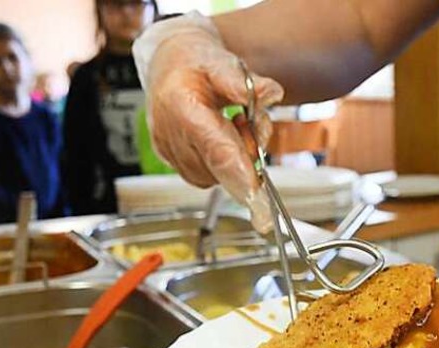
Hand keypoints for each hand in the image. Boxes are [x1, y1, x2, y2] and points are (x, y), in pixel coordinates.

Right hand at [135, 13, 283, 232]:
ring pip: (215, 176)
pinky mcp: (170, 160)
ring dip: (233, 159)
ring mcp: (168, 150)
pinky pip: (204, 175)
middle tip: (246, 121)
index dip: (240, 174)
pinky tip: (219, 137)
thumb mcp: (222, 62)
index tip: (259, 195)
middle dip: (245, 154)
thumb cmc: (195, 63)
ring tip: (230, 123)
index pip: (217, 150)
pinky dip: (219, 163)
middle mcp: (170, 134)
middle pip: (220, 168)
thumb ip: (244, 82)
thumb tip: (271, 93)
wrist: (168, 64)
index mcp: (182, 105)